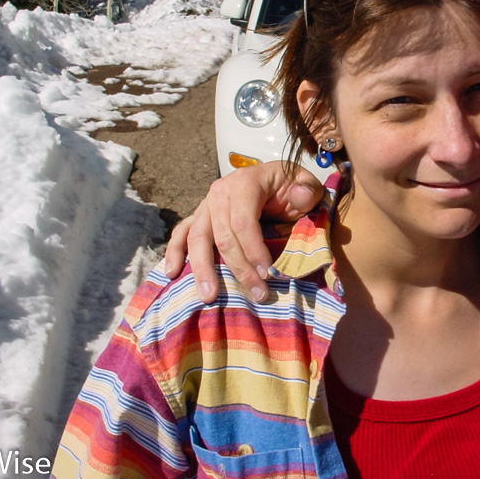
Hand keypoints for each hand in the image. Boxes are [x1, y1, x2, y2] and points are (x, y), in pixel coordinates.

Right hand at [164, 161, 323, 302]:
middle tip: (256, 294)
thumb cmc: (290, 187)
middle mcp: (220, 192)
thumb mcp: (306, 184)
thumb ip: (307, 189)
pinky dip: (174, 252)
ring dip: (202, 269)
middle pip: (222, 235)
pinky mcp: (199, 216)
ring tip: (209, 296)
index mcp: (245, 182)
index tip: (268, 274)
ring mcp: (206, 205)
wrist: (275, 181)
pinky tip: (172, 273)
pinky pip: (181, 233)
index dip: (254, 250)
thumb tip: (298, 197)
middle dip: (238, 268)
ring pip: (197, 238)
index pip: (244, 221)